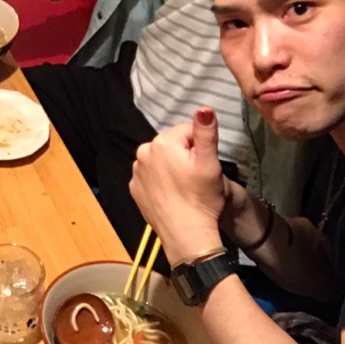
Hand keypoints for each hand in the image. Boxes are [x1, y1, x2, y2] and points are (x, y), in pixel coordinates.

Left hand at [130, 108, 227, 262]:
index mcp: (162, 142)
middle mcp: (143, 152)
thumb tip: (203, 108)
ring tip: (184, 187)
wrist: (185, 235)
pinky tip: (171, 194)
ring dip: (171, 167)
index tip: (203, 165)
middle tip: (195, 177)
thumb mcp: (209, 163)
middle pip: (172, 143)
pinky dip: (160, 180)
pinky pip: (150, 175)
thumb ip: (205, 132)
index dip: (200, 147)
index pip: (187, 130)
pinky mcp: (134, 188)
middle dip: (184, 155)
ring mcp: (136, 171)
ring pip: (160, 159)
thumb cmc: (201, 199)